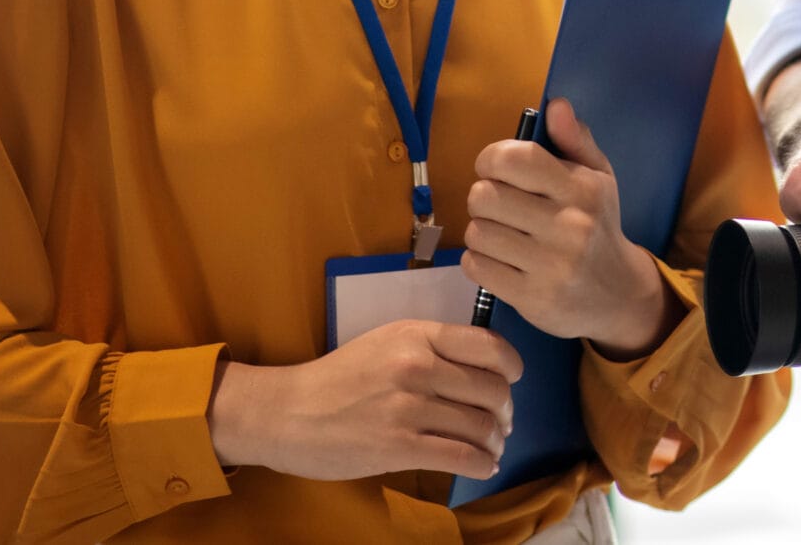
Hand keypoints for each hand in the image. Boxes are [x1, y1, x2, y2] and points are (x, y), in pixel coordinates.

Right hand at [206, 319, 521, 481]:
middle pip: (492, 390)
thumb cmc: (338, 378)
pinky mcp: (398, 446)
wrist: (288, 413)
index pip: (488, 345)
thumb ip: (431, 348)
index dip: (512, 366)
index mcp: (417, 335)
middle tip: (501, 423)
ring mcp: (408, 407)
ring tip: (490, 447)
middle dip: (505, 411)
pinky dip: (481, 465)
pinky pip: (461, 456)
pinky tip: (481, 466)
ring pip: (480, 426)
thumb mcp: (386, 342)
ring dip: (494, 442)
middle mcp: (417, 366)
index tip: (512, 381)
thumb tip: (482, 370)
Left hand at [463, 99, 672, 356]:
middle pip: (485, 196)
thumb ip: (574, 140)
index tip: (496, 169)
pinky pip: (475, 267)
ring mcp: (550, 266)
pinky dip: (478, 261)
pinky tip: (499, 259)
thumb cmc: (599, 225)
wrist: (618, 294)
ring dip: (481, 231)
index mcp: (582, 189)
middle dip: (483, 197)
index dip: (492, 159)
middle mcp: (568, 226)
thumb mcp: (598, 178)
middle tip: (498, 206)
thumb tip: (556, 105)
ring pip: (477, 232)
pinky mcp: (532, 298)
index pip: (515, 159)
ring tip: (501, 234)